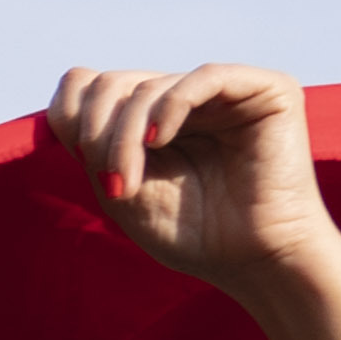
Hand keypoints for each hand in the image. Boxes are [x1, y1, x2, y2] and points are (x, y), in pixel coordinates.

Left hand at [42, 64, 338, 305]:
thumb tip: (72, 86)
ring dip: (124, 137)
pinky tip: (157, 140)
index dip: (73, 114)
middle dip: (97, 133)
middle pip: (113, 84)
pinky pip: (203, 76)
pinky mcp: (268, 90)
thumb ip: (93, 142)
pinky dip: (169, 106)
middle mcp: (188, 98)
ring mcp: (228, 91)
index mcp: (154, 117)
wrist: (256, 263)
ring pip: (148, 87)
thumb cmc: (193, 235)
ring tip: (126, 185)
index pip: (92, 85)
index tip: (79, 159)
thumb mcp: (121, 187)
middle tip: (109, 183)